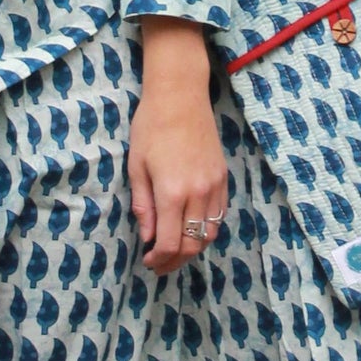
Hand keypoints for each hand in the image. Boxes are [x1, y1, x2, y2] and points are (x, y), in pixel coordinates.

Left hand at [130, 18, 227, 273]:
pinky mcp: (223, 177)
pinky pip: (219, 215)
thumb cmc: (150, 127)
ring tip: (175, 249)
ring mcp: (215, 186)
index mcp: (172, 193)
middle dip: (176, 261)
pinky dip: (206, 228)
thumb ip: (144, 206)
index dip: (159, 260)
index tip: (148, 261)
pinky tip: (191, 227)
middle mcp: (198, 193)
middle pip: (193, 245)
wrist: (180, 96)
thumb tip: (148, 237)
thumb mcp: (137, 168)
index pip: (171, 243)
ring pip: (210, 233)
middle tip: (160, 264)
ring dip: (193, 248)